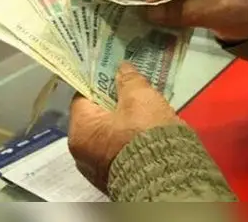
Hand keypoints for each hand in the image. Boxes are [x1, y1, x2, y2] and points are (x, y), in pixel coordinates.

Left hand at [68, 63, 183, 192]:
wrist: (167, 180)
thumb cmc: (146, 134)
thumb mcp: (140, 97)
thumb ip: (128, 80)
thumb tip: (122, 68)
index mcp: (80, 131)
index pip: (83, 97)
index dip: (99, 81)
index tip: (116, 74)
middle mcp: (82, 154)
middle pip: (96, 118)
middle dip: (114, 103)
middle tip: (134, 92)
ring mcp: (98, 170)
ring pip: (109, 136)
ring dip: (124, 123)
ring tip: (145, 111)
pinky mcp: (117, 180)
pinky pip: (120, 152)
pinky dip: (130, 141)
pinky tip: (148, 133)